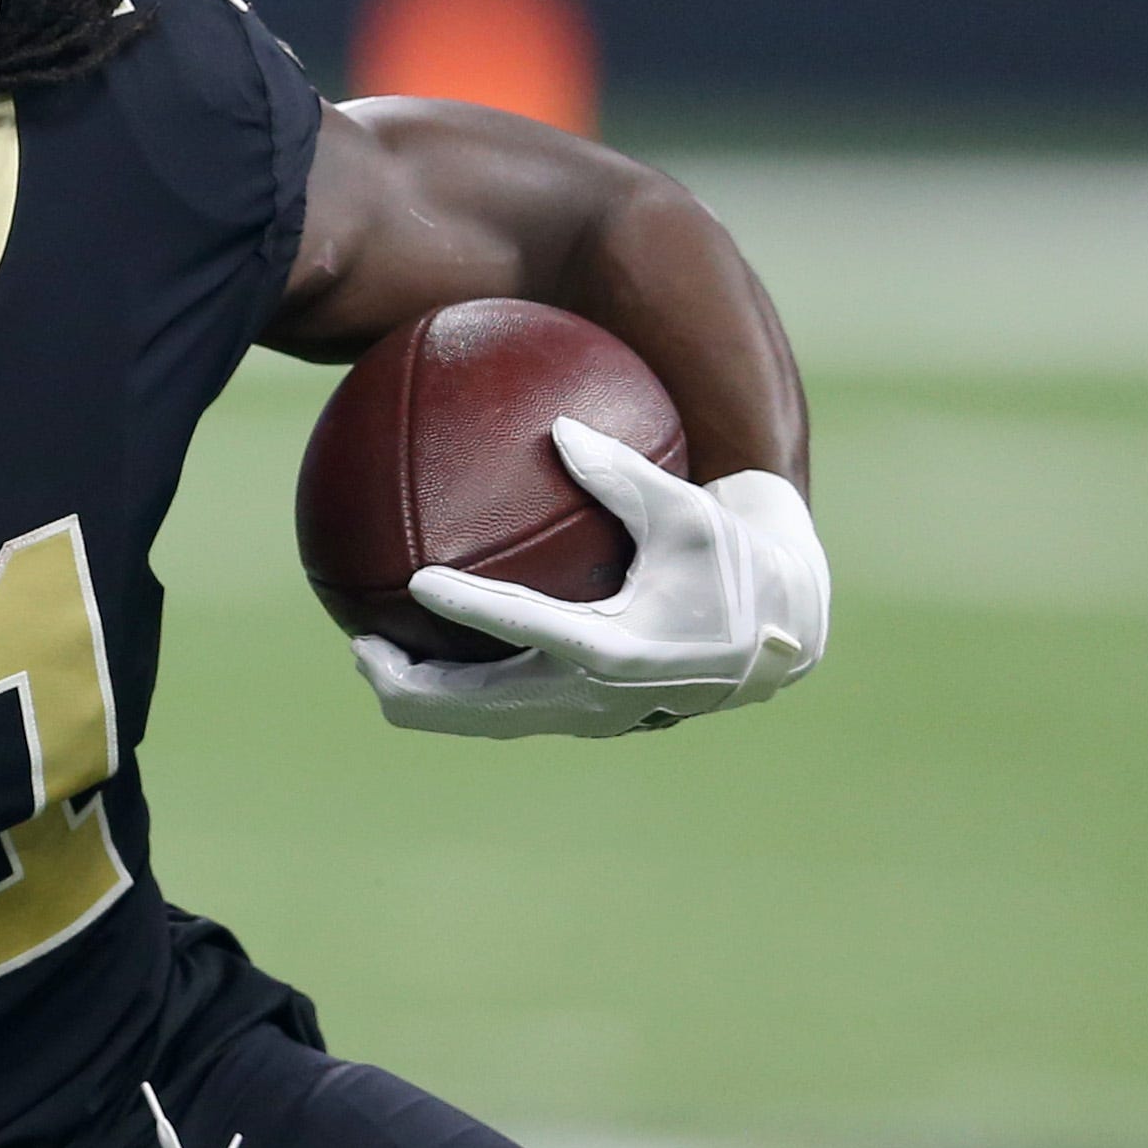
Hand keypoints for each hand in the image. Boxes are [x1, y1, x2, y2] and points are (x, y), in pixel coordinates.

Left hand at [353, 417, 828, 739]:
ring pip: (481, 721)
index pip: (531, 630)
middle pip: (479, 710)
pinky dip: (455, 690)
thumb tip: (557, 426)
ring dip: (421, 696)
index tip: (418, 580)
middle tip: (358, 643)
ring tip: (368, 653)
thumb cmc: (739, 559)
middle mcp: (599, 699)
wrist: (789, 632)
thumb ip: (622, 474)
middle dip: (409, 685)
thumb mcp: (690, 510)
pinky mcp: (584, 715)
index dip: (471, 609)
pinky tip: (418, 645)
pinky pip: (501, 709)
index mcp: (626, 650)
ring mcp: (588, 717)